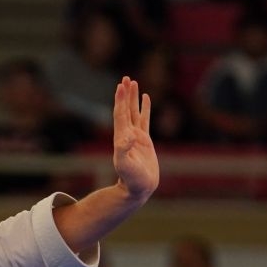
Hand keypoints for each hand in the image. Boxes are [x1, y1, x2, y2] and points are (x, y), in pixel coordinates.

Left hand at [112, 75, 157, 203]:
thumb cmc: (131, 179)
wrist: (139, 188)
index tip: (121, 86)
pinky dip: (145, 108)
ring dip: (133, 98)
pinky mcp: (144, 140)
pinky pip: (144, 120)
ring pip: (134, 112)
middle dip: (125, 94)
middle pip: (125, 109)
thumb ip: (124, 151)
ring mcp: (136, 136)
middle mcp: (127, 134)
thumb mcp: (125, 165)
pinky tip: (145, 98)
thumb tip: (126, 137)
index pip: (121, 114)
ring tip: (133, 82)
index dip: (120, 100)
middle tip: (125, 78)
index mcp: (122, 137)